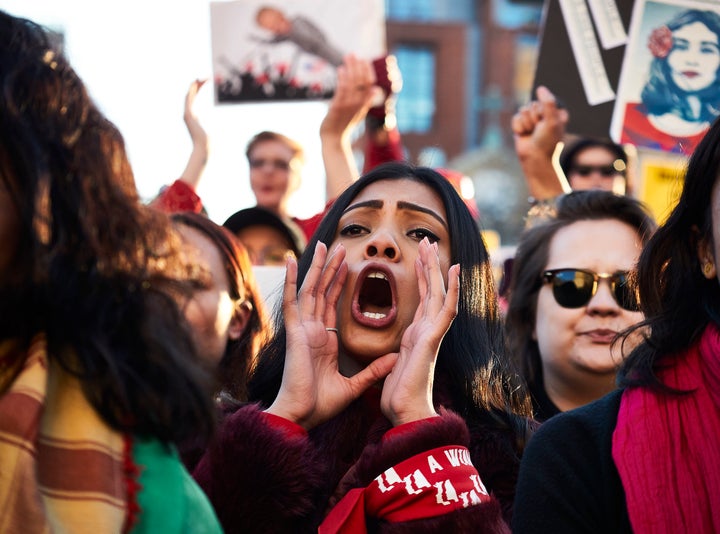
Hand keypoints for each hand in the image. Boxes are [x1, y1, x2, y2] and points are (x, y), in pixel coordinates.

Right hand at [184, 78, 207, 147]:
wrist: (204, 147)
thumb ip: (213, 125)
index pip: (194, 98)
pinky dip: (191, 92)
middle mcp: (188, 114)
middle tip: (202, 77)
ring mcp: (187, 114)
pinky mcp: (188, 115)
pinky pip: (189, 100)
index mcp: (193, 116)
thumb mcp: (212, 129)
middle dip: (196, 85)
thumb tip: (223, 126)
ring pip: (188, 96)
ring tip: (198, 78)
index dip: (198, 88)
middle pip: (190, 95)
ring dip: (193, 87)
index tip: (204, 81)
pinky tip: (195, 85)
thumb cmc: (208, 141)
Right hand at [265, 242, 396, 429]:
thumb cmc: (320, 405)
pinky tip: (290, 262)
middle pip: (322, 292)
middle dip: (331, 268)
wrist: (301, 417)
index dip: (339, 283)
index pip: (331, 304)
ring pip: (310, 290)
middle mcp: (311, 331)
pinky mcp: (294, 333)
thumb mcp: (354, 385)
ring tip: (325, 245)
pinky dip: (289, 281)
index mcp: (323, 341)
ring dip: (318, 267)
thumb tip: (396, 357)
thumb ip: (373, 370)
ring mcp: (302, 330)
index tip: (347, 264)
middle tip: (339, 247)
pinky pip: (291, 302)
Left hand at [320, 54, 379, 139]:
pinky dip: (342, 78)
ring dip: (350, 67)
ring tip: (347, 57)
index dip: (368, 70)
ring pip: (352, 82)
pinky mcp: (337, 107)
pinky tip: (341, 69)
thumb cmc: (343, 124)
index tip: (364, 59)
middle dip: (358, 65)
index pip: (370, 84)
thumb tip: (376, 89)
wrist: (333, 139)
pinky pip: (341, 90)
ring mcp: (348, 105)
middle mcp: (358, 104)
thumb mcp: (358, 112)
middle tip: (353, 54)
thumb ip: (366, 100)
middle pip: (362, 80)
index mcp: (364, 104)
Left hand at [380, 239, 459, 426]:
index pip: (422, 301)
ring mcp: (431, 335)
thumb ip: (396, 359)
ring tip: (432, 245)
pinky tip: (453, 269)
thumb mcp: (393, 370)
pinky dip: (451, 288)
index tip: (419, 259)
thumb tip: (395, 356)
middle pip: (431, 292)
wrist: (406, 415)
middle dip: (428, 266)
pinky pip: (444, 309)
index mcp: (417, 337)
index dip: (422, 279)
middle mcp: (427, 332)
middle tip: (426, 242)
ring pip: (438, 294)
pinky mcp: (431, 339)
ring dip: (436, 268)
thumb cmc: (399, 398)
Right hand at [511, 85, 567, 160]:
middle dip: (533, 119)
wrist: (535, 159)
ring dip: (526, 124)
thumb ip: (548, 102)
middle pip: (532, 105)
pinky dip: (518, 127)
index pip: (544, 101)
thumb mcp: (552, 121)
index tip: (547, 125)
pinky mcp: (521, 125)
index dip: (543, 113)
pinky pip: (515, 118)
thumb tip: (540, 88)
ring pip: (523, 111)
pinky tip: (524, 135)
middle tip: (538, 131)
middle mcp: (544, 114)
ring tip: (532, 134)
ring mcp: (532, 120)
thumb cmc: (548, 142)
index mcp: (555, 112)